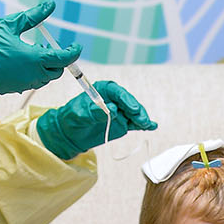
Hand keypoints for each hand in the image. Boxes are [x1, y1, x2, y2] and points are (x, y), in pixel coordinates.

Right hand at [0, 0, 79, 94]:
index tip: (76, 45)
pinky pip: (31, 82)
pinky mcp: (14, 89)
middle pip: (57, 71)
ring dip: (46, 66)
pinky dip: (34, 72)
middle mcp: (32, 75)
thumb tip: (50, 5)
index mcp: (34, 59)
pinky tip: (22, 61)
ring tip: (35, 50)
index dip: (73, 52)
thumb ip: (33, 17)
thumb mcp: (8, 25)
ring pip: (45, 78)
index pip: (64, 58)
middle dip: (59, 59)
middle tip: (51, 45)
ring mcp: (23, 85)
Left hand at [36, 80, 157, 159]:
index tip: (132, 108)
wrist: (70, 133)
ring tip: (147, 125)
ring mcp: (120, 111)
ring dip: (141, 118)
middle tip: (141, 120)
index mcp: (103, 90)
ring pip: (133, 113)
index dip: (126, 99)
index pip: (117, 92)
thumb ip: (94, 111)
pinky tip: (152, 126)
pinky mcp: (122, 123)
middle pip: (128, 102)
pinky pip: (134, 123)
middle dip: (136, 111)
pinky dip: (142, 125)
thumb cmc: (72, 118)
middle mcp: (114, 99)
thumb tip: (111, 109)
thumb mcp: (79, 114)